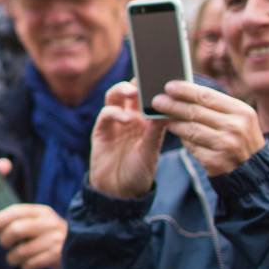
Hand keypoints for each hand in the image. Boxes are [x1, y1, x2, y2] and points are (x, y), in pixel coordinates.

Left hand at [0, 201, 66, 268]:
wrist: (78, 253)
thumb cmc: (49, 239)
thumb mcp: (39, 224)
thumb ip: (21, 221)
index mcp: (42, 211)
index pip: (16, 211)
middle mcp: (50, 223)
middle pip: (16, 229)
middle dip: (4, 239)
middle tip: (4, 245)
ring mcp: (55, 239)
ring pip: (21, 250)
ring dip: (12, 258)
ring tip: (14, 259)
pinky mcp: (58, 255)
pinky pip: (31, 263)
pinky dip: (25, 267)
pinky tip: (28, 265)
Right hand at [89, 81, 166, 198]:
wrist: (119, 192)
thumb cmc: (139, 172)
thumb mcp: (151, 151)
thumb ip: (155, 131)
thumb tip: (166, 109)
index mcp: (146, 120)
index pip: (148, 96)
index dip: (153, 85)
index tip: (162, 76)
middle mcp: (130, 117)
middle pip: (130, 90)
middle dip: (136, 82)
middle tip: (144, 79)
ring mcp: (114, 122)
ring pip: (115, 96)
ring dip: (123, 90)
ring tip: (133, 92)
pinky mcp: (101, 130)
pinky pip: (106, 114)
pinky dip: (115, 112)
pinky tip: (126, 119)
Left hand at [153, 81, 264, 176]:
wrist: (253, 170)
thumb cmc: (240, 139)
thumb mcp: (239, 119)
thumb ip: (217, 107)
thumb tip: (185, 93)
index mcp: (241, 111)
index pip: (207, 96)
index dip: (185, 90)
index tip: (169, 86)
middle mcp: (235, 127)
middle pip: (196, 112)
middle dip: (173, 105)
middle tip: (157, 101)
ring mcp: (226, 145)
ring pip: (191, 130)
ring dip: (174, 123)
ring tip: (164, 117)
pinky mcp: (216, 162)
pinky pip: (193, 147)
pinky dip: (184, 140)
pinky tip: (178, 135)